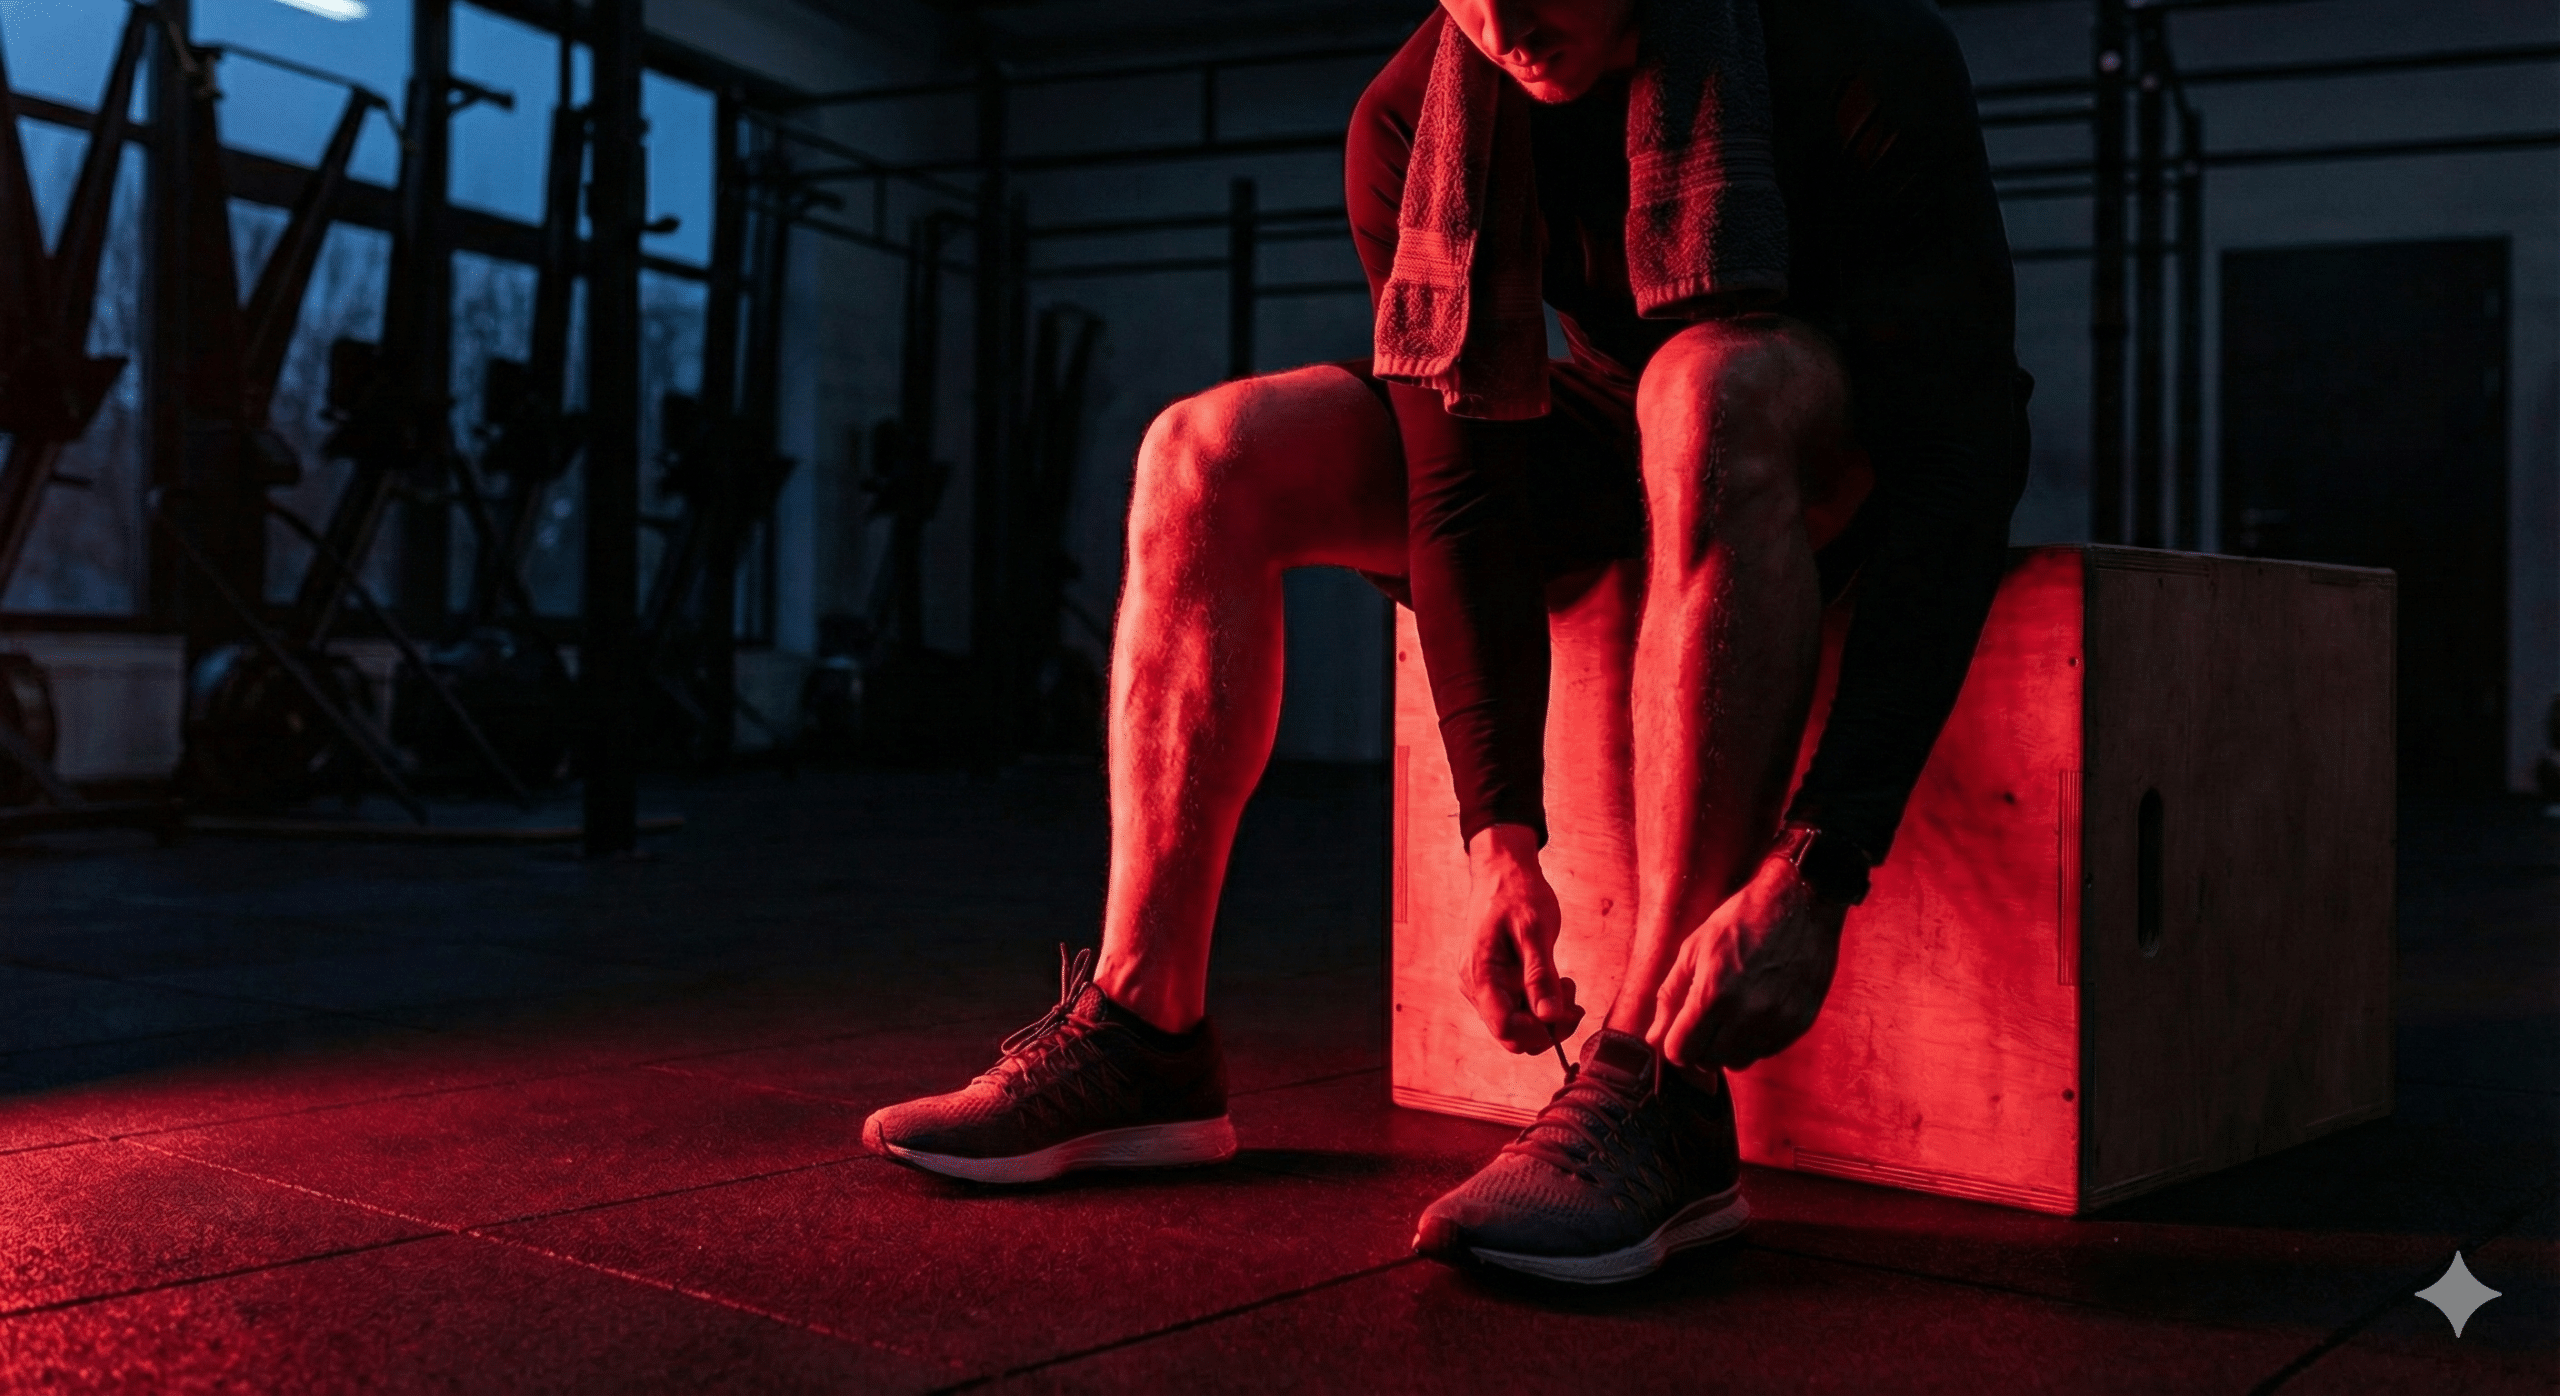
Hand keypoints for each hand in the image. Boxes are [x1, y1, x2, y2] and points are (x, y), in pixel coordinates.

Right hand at [1458, 823, 1583, 1053]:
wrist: (1501, 869)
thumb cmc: (1516, 892)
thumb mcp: (1534, 930)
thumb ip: (1540, 976)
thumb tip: (1549, 1018)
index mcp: (1480, 974)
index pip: (1505, 1028)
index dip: (1538, 1032)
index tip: (1567, 1013)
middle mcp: (1475, 986)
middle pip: (1511, 1033)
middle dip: (1546, 1025)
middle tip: (1574, 1000)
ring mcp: (1482, 984)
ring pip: (1515, 1023)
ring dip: (1545, 1015)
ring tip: (1566, 985)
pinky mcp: (1493, 980)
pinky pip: (1516, 1006)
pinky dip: (1538, 1002)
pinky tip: (1555, 981)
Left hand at [1646, 854, 1847, 1069]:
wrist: (1801, 903)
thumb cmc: (1742, 920)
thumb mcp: (1694, 949)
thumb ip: (1671, 996)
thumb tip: (1654, 1036)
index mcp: (1713, 992)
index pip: (1681, 1051)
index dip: (1674, 1044)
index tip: (1679, 1032)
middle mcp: (1746, 1013)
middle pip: (1709, 1061)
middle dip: (1700, 1045)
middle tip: (1705, 1019)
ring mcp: (1777, 1021)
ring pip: (1740, 1062)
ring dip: (1729, 1045)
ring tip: (1732, 1013)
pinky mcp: (1800, 1022)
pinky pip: (1768, 1050)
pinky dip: (1756, 1039)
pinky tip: (1756, 1009)